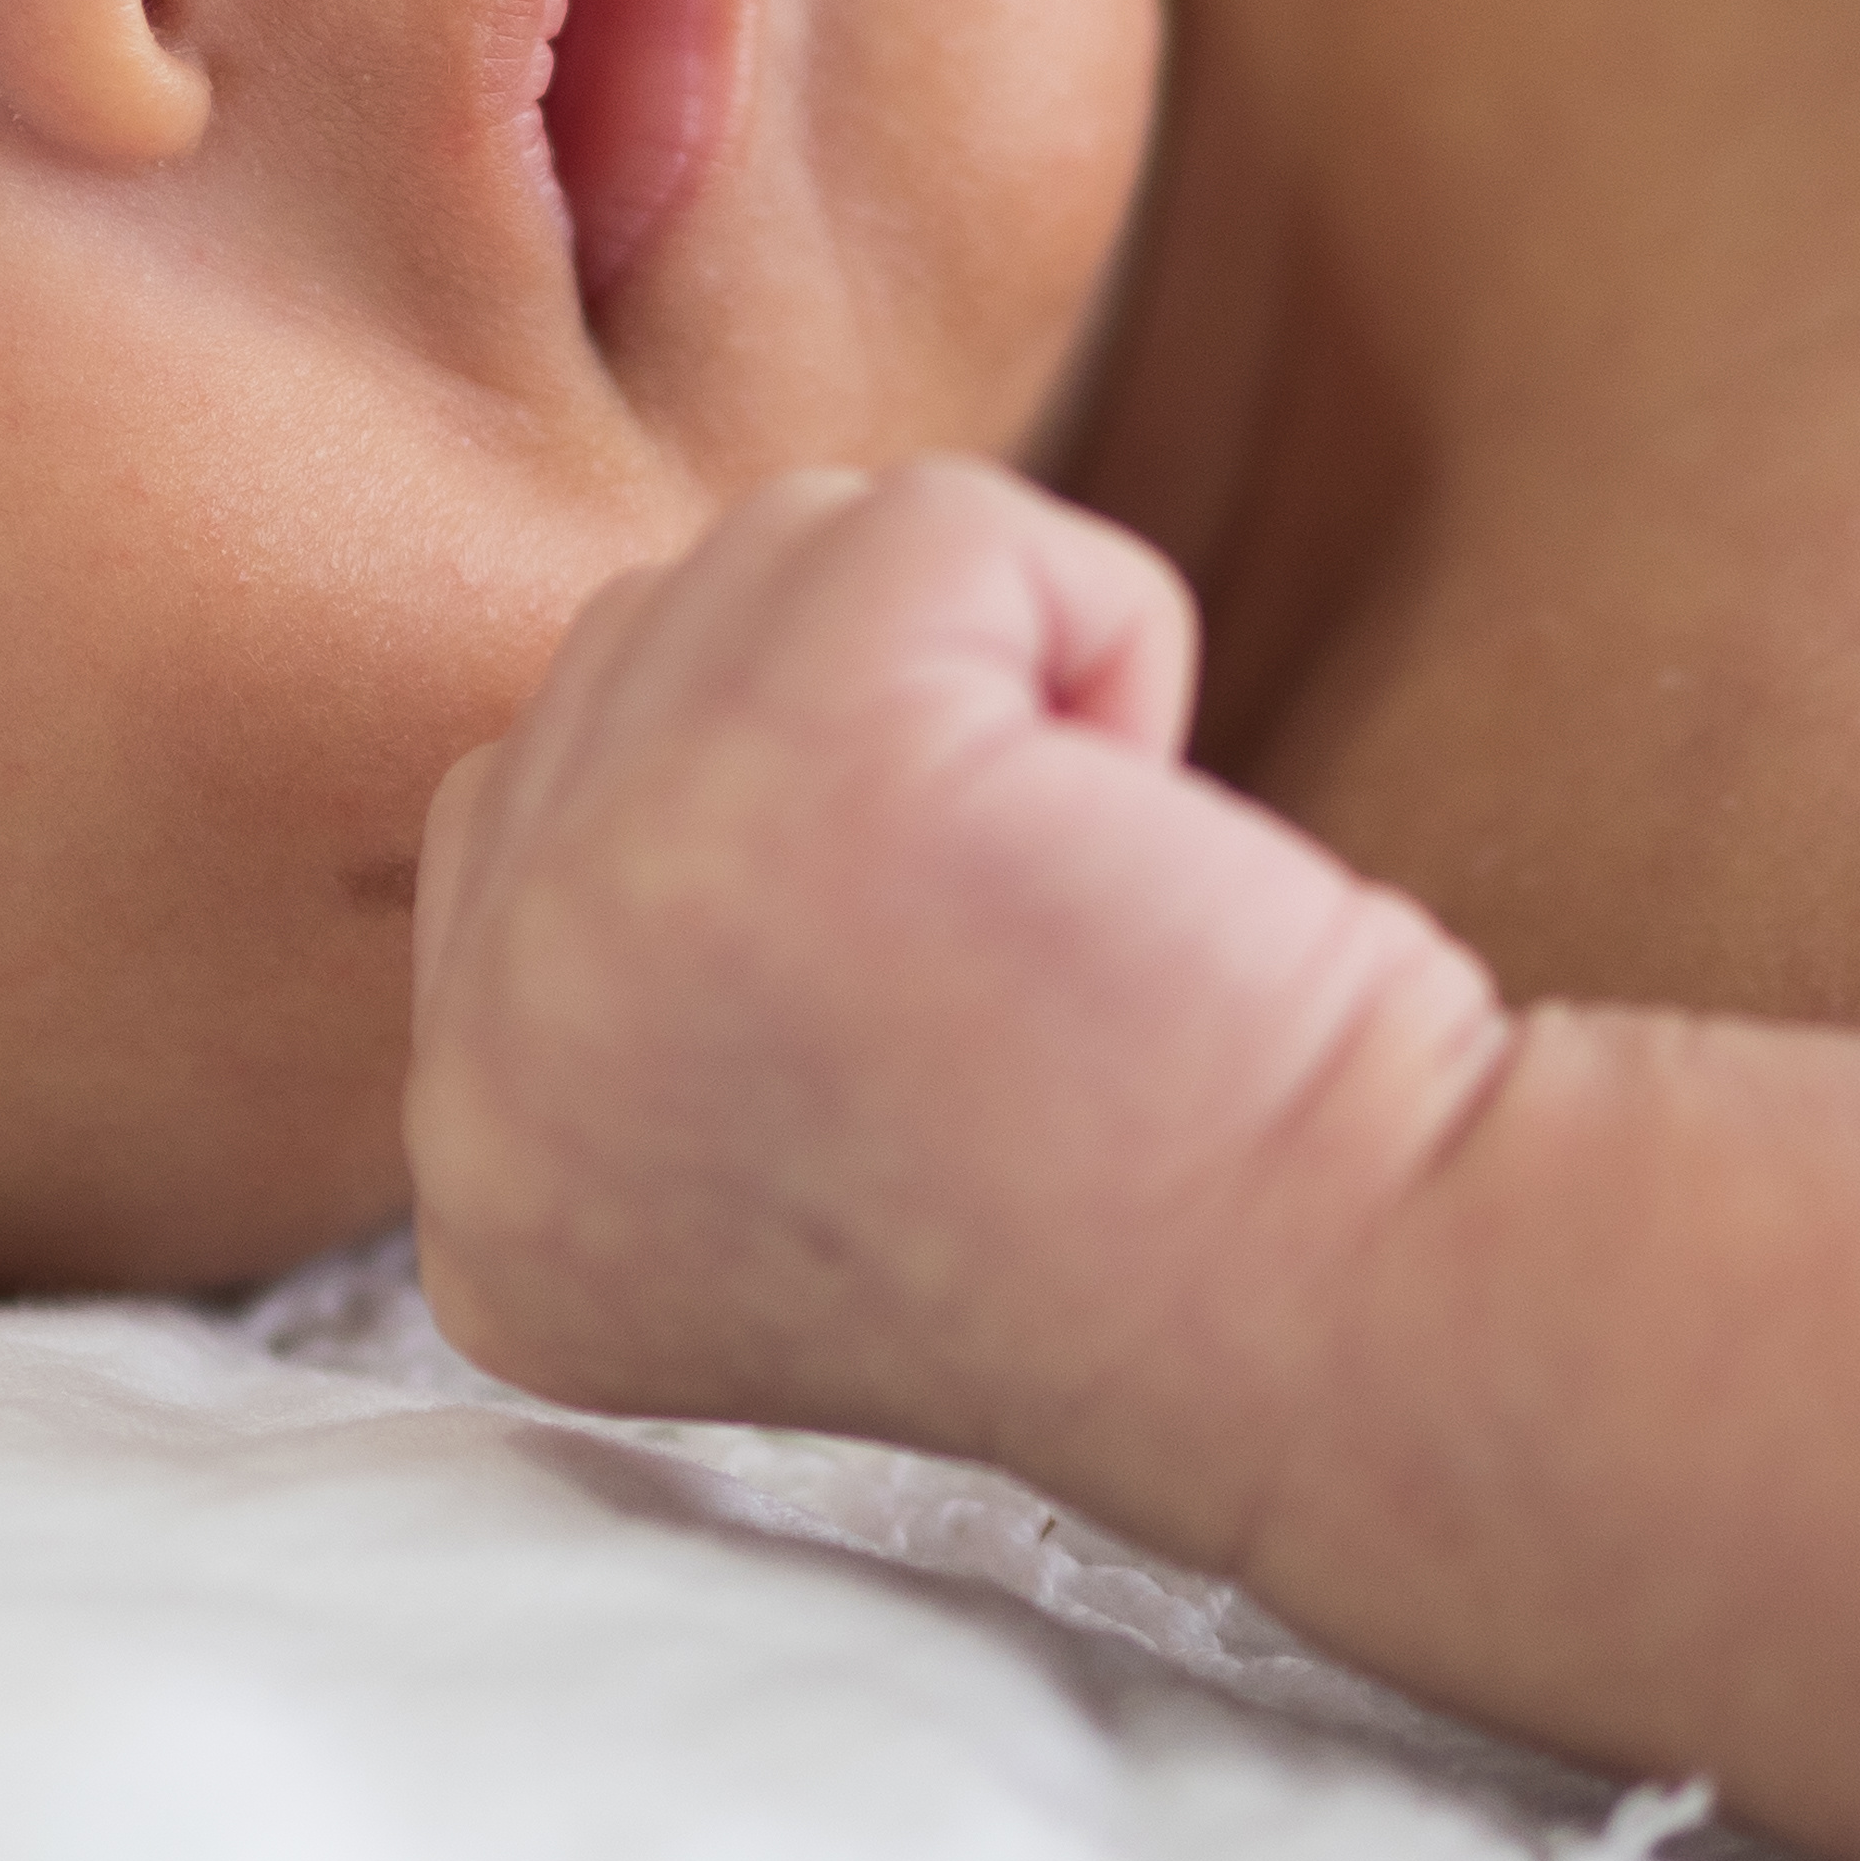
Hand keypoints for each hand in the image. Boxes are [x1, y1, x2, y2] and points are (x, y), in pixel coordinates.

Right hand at [404, 460, 1511, 1567]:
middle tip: (1019, 976)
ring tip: (1068, 905)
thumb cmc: (1150, 1216)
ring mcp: (600, 911)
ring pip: (767, 559)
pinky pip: (935, 524)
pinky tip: (1141, 833)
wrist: (1382, 1336)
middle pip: (633, 651)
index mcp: (476, 1185)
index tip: (951, 1007)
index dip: (778, 819)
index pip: (523, 807)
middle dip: (868, 735)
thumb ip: (630, 925)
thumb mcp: (762, 1123)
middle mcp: (483, 1069)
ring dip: (980, 681)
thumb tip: (648, 664)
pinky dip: (1102, 631)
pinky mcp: (789, 755)